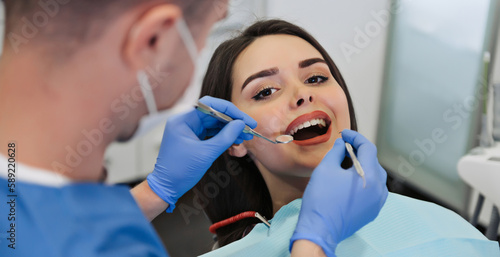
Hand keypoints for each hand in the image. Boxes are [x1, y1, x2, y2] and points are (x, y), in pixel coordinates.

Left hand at [147, 96, 256, 211]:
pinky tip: (235, 142)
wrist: (166, 188)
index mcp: (183, 120)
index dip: (230, 110)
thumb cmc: (180, 171)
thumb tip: (241, 124)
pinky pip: (211, 134)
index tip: (245, 119)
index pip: (210, 105)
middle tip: (249, 129)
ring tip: (245, 137)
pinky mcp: (193, 140)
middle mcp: (185, 122)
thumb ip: (225, 137)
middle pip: (214, 114)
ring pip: (214, 125)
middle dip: (232, 122)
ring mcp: (189, 130)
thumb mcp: (206, 153)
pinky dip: (223, 138)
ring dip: (230, 130)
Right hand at [290, 129, 387, 255]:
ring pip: (375, 176)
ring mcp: (378, 202)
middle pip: (373, 162)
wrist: (320, 229)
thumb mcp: (326, 168)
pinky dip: (364, 181)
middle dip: (359, 152)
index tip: (344, 134)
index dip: (356, 137)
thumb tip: (342, 144)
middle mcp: (379, 189)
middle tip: (343, 148)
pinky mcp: (372, 212)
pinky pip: (373, 190)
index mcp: (370, 176)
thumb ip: (336, 152)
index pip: (368, 148)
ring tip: (347, 164)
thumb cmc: (322, 198)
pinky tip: (351, 181)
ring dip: (363, 167)